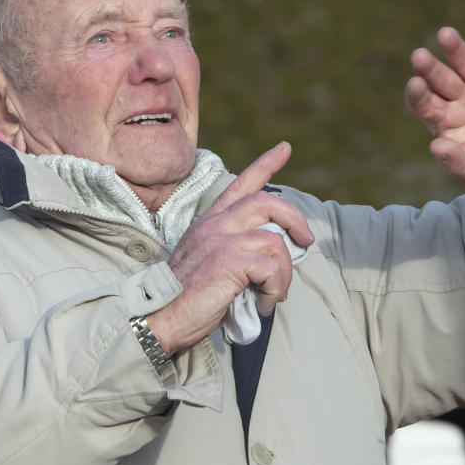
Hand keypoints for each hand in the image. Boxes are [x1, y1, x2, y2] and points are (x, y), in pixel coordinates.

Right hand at [146, 142, 313, 353]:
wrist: (158, 316)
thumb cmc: (186, 298)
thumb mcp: (208, 262)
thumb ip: (234, 250)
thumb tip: (271, 257)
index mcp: (210, 222)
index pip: (240, 185)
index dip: (265, 164)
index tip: (284, 148)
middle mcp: (215, 225)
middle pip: (267, 202)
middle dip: (295, 219)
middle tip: (306, 240)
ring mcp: (221, 240)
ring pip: (275, 241)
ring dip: (284, 273)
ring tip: (274, 294)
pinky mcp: (228, 261)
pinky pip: (271, 269)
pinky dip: (275, 289)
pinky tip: (264, 304)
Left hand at [404, 20, 464, 193]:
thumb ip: (458, 162)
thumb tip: (436, 147)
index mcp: (445, 120)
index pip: (424, 104)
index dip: (418, 95)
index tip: (414, 85)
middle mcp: (459, 97)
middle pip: (441, 80)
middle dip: (431, 69)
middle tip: (419, 57)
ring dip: (455, 49)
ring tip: (445, 36)